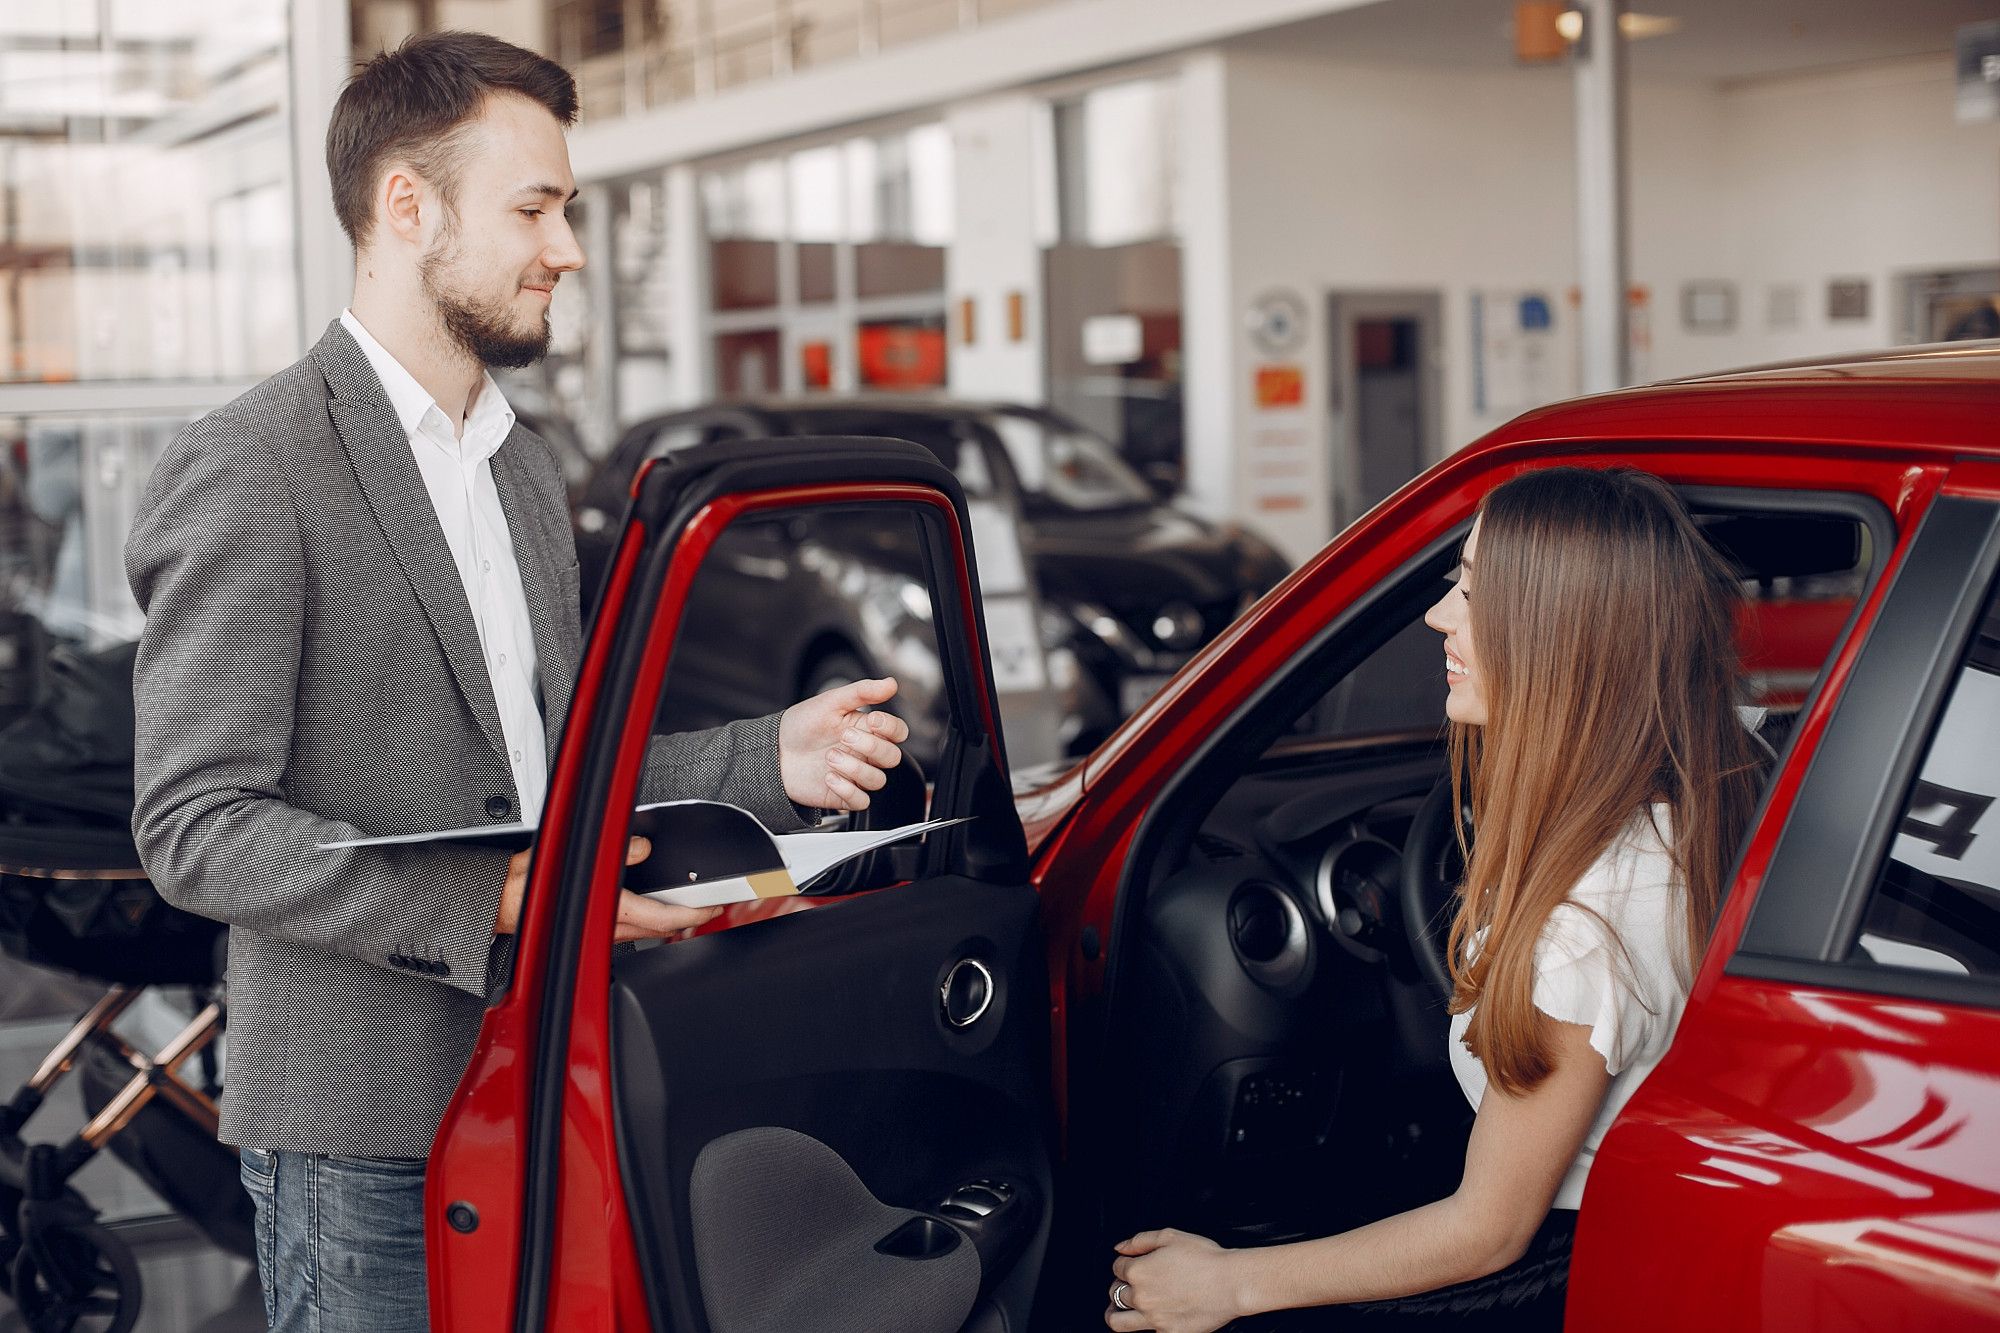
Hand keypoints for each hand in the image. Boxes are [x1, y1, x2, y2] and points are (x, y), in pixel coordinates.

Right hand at [497, 837, 718, 941]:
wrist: (496, 905)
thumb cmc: (522, 887)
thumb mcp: (567, 855)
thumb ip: (610, 850)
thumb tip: (642, 847)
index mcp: (607, 909)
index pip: (664, 917)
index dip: (695, 912)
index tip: (716, 904)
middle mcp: (608, 926)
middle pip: (663, 928)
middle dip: (690, 916)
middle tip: (712, 901)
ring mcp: (601, 933)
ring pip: (649, 931)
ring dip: (670, 918)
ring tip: (689, 902)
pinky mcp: (592, 932)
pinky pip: (632, 929)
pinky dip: (649, 919)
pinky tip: (654, 907)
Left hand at [778, 677, 910, 811]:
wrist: (773, 751)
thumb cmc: (802, 725)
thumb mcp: (830, 702)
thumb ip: (862, 691)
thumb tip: (891, 683)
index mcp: (867, 730)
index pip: (898, 732)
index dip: (891, 727)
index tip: (872, 720)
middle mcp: (865, 754)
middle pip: (892, 757)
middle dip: (871, 747)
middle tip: (845, 737)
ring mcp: (856, 775)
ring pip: (878, 780)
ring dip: (855, 768)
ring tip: (830, 757)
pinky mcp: (844, 795)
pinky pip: (861, 801)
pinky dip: (848, 790)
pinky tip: (829, 777)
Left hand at [1106, 1230, 1242, 1332]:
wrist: (1231, 1284)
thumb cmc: (1205, 1258)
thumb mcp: (1170, 1236)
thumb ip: (1140, 1241)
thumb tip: (1120, 1248)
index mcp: (1138, 1271)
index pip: (1117, 1268)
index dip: (1126, 1263)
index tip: (1135, 1263)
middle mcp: (1141, 1297)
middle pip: (1114, 1293)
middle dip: (1120, 1285)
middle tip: (1132, 1284)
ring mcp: (1153, 1319)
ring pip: (1117, 1321)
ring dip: (1115, 1313)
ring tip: (1120, 1310)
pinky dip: (1144, 1325)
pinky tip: (1151, 1318)